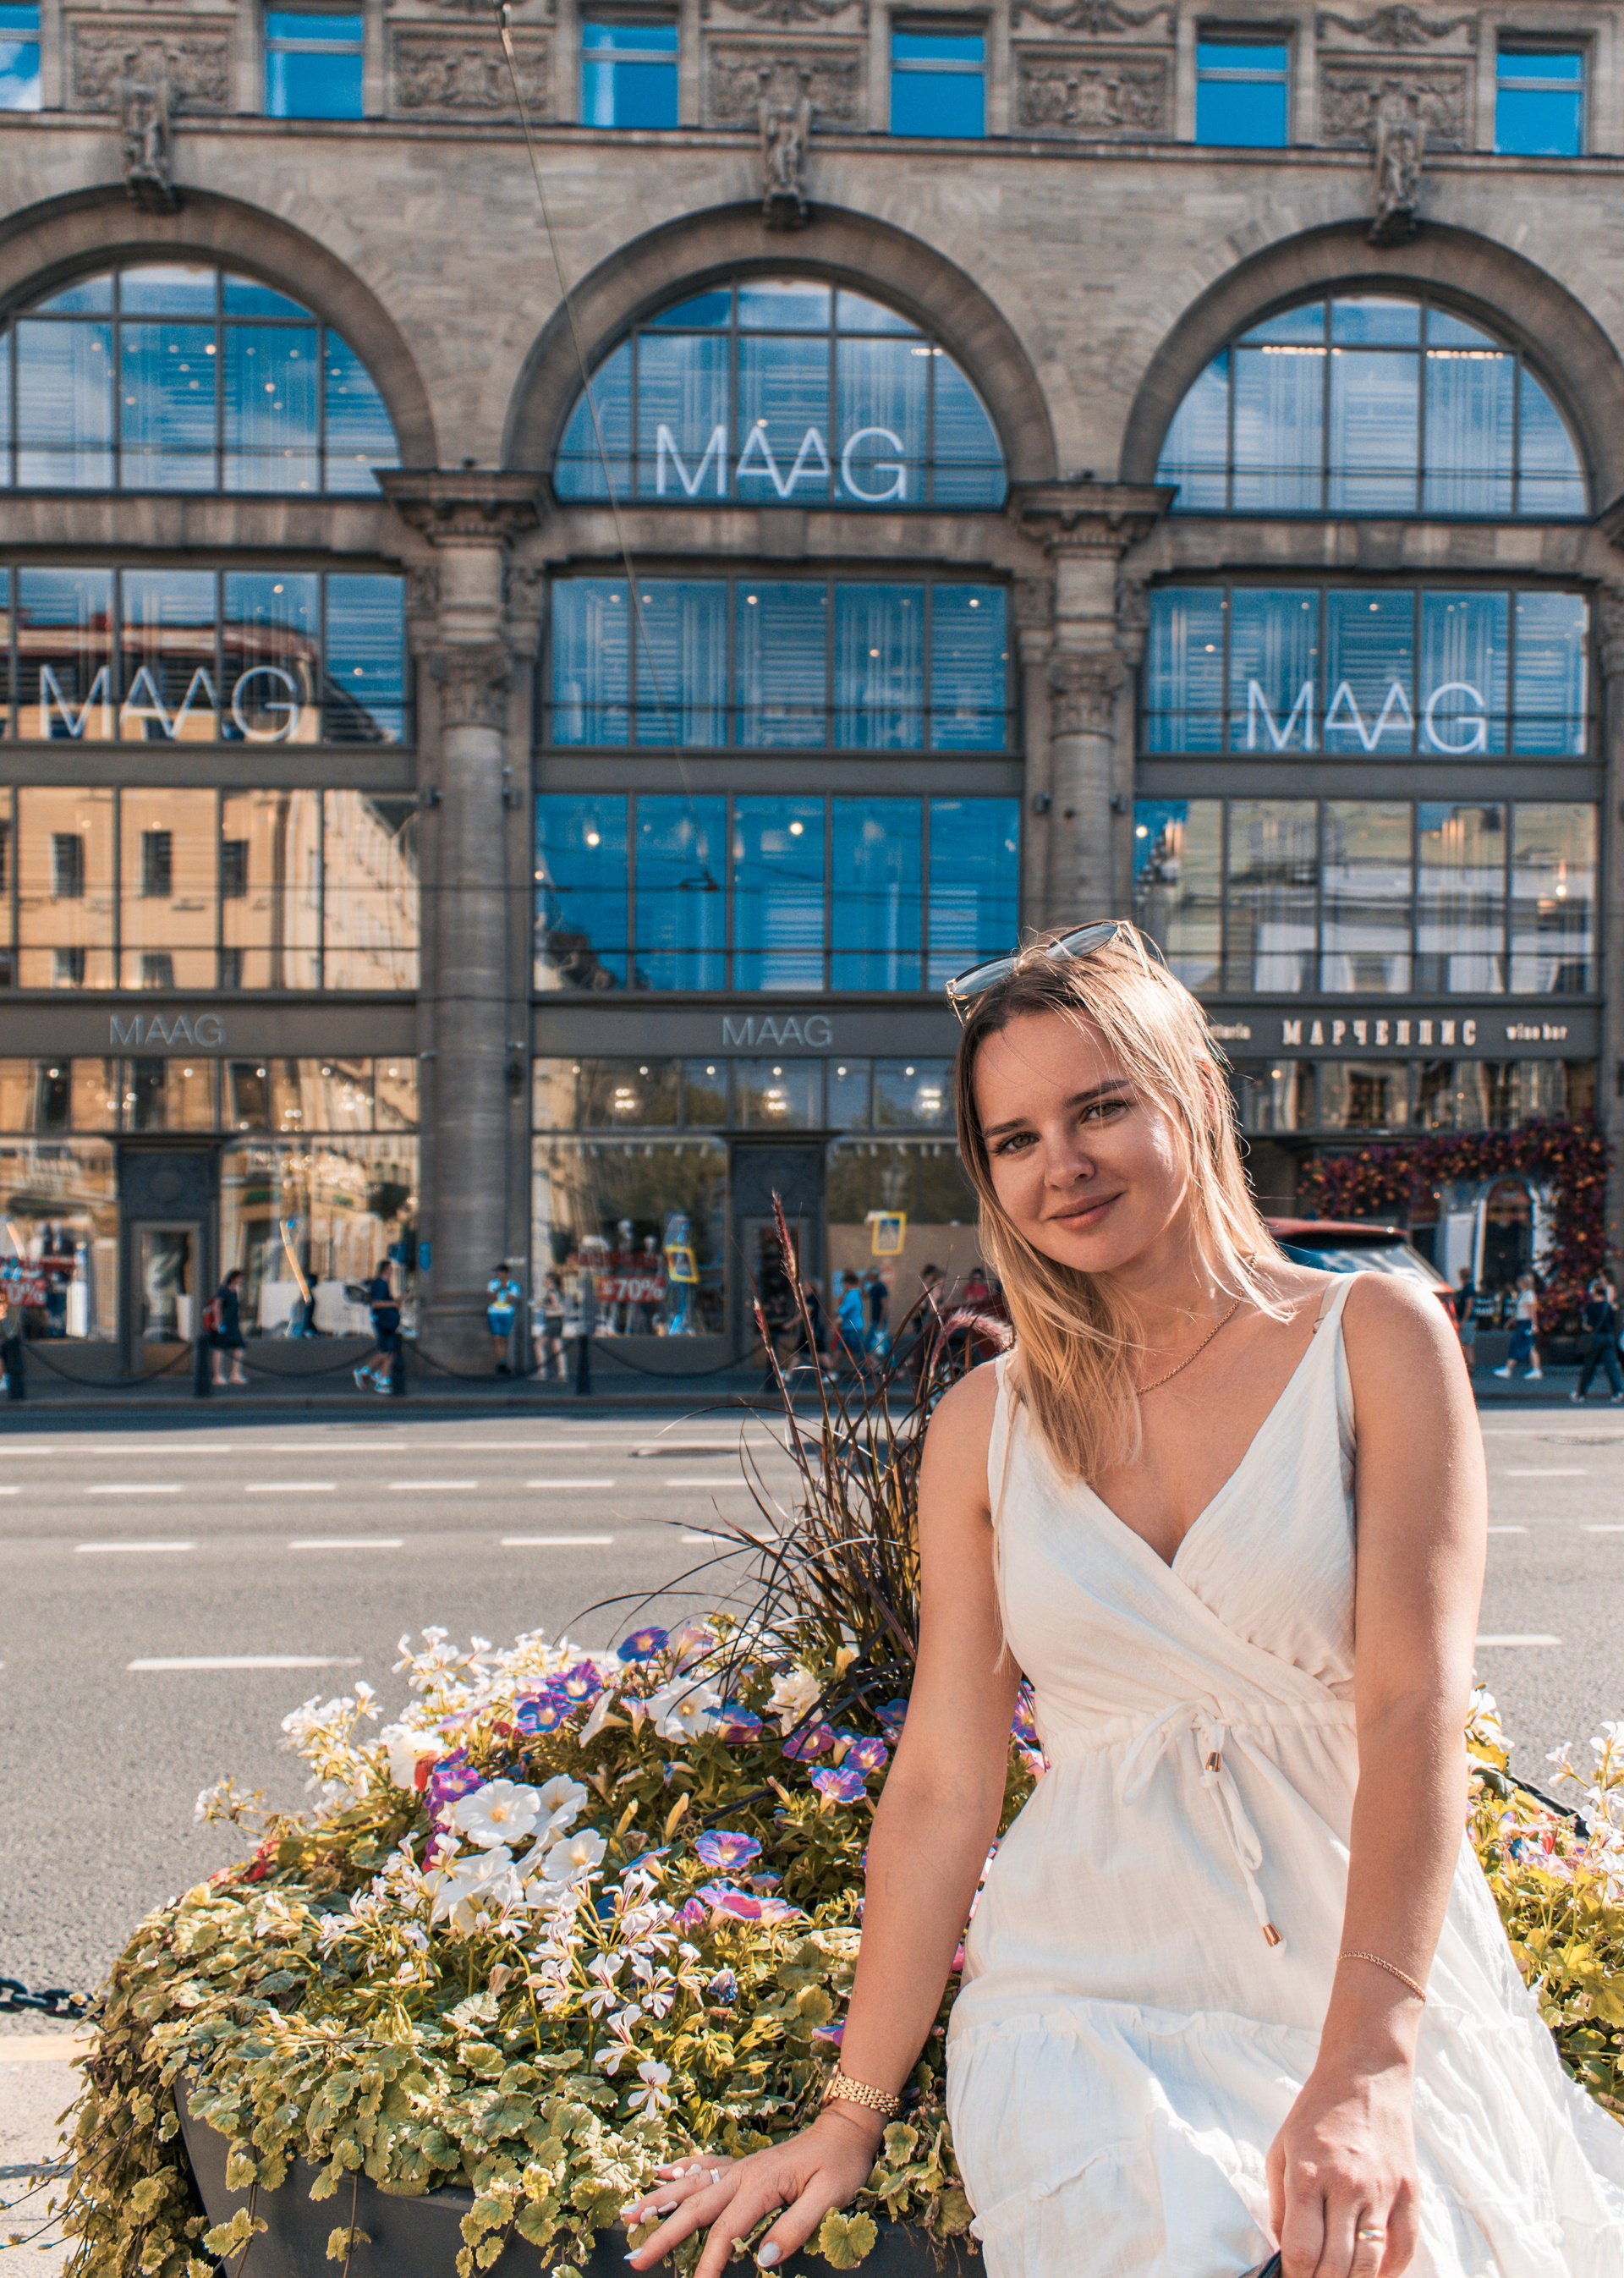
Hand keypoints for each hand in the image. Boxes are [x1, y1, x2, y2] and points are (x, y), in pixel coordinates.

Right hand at [621, 2111, 880, 2276]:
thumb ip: (797, 2226)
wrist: (846, 2129)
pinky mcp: (744, 2165)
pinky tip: (662, 2173)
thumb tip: (764, 2257)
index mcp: (761, 2185)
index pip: (726, 2232)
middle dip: (663, 2235)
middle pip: (695, 2208)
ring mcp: (740, 2167)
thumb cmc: (840, 2165)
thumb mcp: (830, 2197)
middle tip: (635, 2260)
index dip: (709, 2264)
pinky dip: (680, 2170)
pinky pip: (705, 2165)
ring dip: (659, 2200)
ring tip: (628, 2217)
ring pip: (691, 2184)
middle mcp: (742, 2174)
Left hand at [1266, 2062, 1418, 2277]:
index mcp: (1308, 2175)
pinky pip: (1405, 2249)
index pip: (1302, 2250)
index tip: (1292, 2275)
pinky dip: (1389, 2271)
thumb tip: (1284, 2252)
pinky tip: (1374, 2272)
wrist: (1365, 2077)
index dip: (1295, 2274)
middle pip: (1336, 2266)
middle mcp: (1346, 2186)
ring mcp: (1381, 2191)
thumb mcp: (1281, 2150)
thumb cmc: (1315, 2115)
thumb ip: (1279, 2205)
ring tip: (1340, 2277)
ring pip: (1370, 2265)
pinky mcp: (1409, 2192)